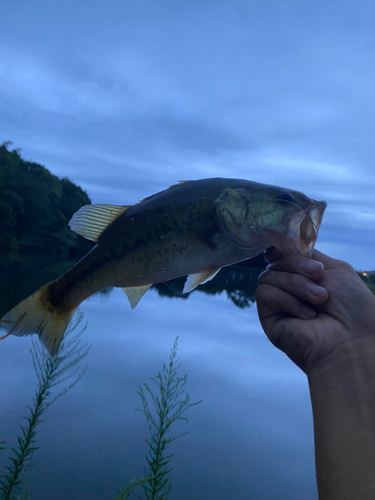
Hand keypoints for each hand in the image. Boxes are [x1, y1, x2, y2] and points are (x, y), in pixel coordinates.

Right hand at [256, 249, 374, 372]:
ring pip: (268, 276)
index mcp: (306, 277)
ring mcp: (279, 303)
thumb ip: (308, 255)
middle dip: (297, 266)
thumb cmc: (353, 306)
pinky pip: (265, 294)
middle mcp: (290, 289)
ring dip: (296, 285)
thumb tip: (278, 248)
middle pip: (275, 262)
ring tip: (319, 300)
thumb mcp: (335, 268)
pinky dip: (287, 300)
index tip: (292, 250)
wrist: (353, 340)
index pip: (283, 255)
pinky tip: (307, 315)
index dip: (284, 250)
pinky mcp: (269, 318)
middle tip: (318, 276)